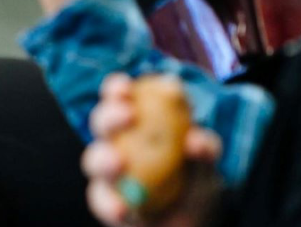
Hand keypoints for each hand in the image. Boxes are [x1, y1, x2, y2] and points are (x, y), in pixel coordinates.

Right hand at [84, 74, 221, 226]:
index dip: (116, 89)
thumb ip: (205, 150)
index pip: (119, 99)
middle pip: (101, 124)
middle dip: (109, 116)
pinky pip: (101, 202)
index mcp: (134, 124)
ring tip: (117, 161)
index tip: (126, 87)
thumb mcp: (206, 164)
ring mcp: (108, 174)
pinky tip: (121, 207)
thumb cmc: (195, 184)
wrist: (195, 225)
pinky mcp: (108, 204)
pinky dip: (109, 204)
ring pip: (93, 161)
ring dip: (103, 158)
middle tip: (127, 114)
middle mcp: (115, 144)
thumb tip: (196, 139)